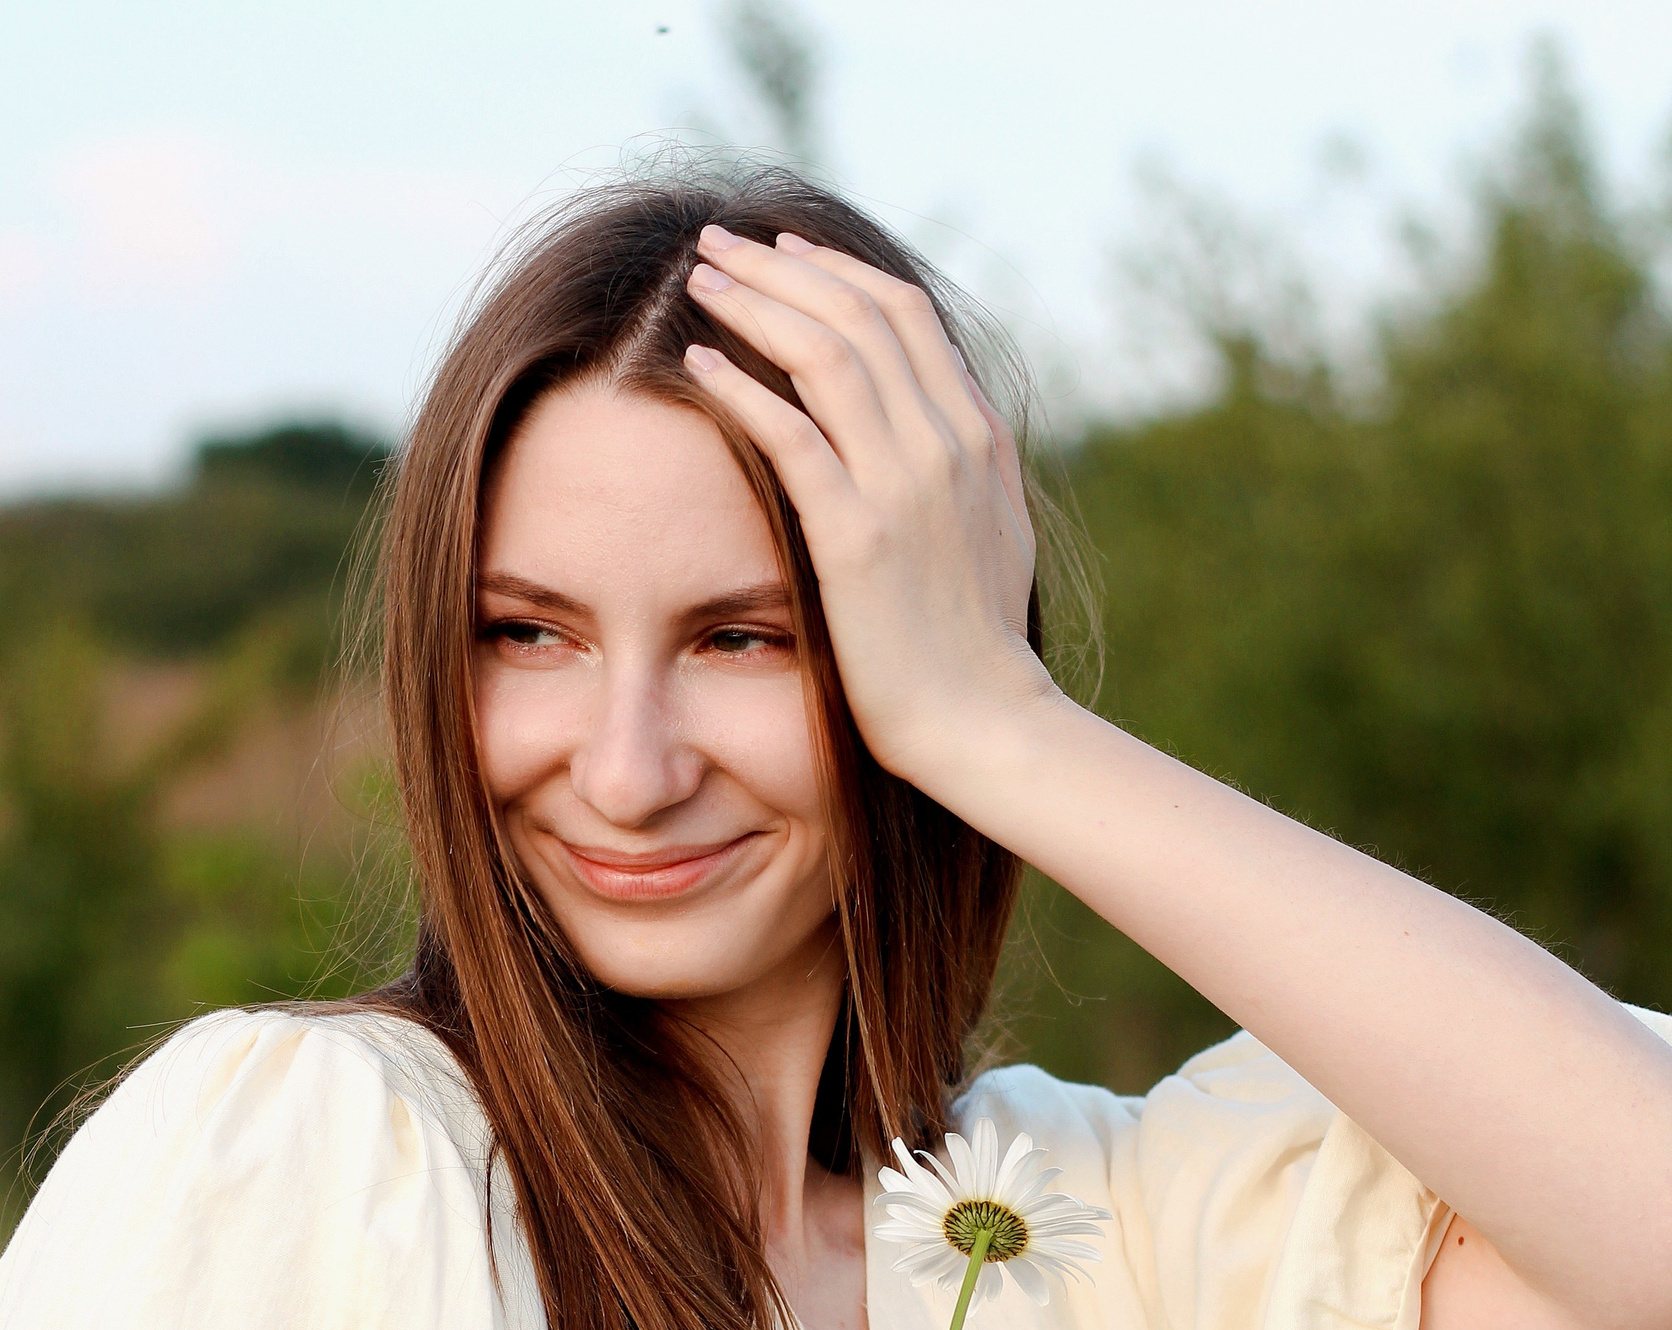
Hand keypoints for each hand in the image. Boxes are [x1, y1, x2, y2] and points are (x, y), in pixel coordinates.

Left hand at [681, 225, 1051, 798]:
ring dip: (754, 307)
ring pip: (824, 356)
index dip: (837, 272)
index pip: (904, 315)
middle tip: (719, 245)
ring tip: (700, 281)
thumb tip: (941, 419)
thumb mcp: (993, 533)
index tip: (784, 253)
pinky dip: (743, 389)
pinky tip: (699, 363)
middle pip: (857, 316)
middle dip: (781, 268)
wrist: (985, 721)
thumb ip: (968, 467)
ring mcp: (903, 487)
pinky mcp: (857, 538)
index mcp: (976, 436)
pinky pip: (791, 437)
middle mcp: (943, 444)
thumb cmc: (977, 646)